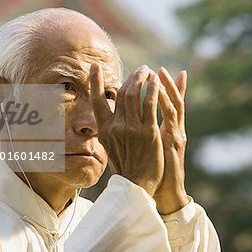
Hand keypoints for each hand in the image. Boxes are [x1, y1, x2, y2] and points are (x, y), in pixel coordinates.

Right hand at [90, 63, 163, 195]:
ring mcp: (132, 129)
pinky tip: (156, 82)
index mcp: (104, 130)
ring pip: (135, 95)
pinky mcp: (148, 132)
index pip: (97, 100)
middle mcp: (116, 127)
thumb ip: (111, 128)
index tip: (95, 66)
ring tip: (148, 71)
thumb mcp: (111, 146)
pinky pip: (150, 104)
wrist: (137, 185)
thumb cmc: (126, 166)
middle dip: (131, 77)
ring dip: (142, 78)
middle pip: (121, 93)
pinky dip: (153, 90)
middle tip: (140, 69)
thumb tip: (111, 114)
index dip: (95, 81)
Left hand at [154, 67, 188, 213]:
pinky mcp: (175, 140)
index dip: (169, 86)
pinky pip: (171, 116)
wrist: (164, 189)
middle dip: (163, 82)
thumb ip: (147, 131)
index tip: (162, 70)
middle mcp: (175, 129)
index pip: (168, 102)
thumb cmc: (154, 169)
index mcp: (168, 129)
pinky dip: (165, 100)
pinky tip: (158, 89)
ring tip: (159, 73)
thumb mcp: (149, 146)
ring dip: (165, 87)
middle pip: (172, 99)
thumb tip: (135, 120)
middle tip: (156, 69)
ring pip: (173, 104)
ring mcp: (176, 134)